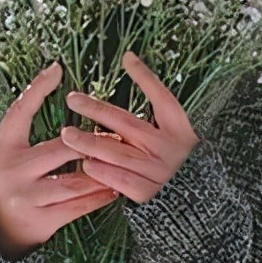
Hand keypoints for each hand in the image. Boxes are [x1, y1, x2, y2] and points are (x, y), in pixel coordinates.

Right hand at [0, 62, 120, 259]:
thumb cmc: (12, 173)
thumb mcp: (11, 146)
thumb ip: (29, 117)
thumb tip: (56, 71)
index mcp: (5, 147)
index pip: (19, 112)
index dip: (37, 89)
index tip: (58, 68)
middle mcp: (12, 171)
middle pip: (59, 149)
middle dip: (90, 142)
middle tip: (117, 134)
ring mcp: (26, 198)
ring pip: (73, 182)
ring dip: (101, 171)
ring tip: (123, 161)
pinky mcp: (40, 221)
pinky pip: (77, 208)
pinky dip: (98, 197)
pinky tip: (114, 188)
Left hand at [60, 50, 199, 204]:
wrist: (194, 204)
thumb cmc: (175, 161)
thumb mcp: (174, 133)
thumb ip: (153, 105)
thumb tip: (128, 58)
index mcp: (179, 129)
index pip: (163, 97)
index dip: (145, 77)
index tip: (126, 58)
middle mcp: (169, 148)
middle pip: (128, 124)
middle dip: (97, 110)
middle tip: (73, 99)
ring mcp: (158, 172)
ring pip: (116, 153)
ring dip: (89, 143)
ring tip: (67, 135)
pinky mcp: (148, 194)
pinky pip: (118, 179)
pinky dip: (100, 171)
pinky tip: (85, 164)